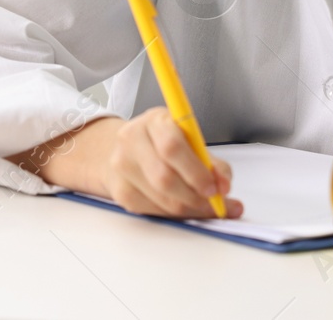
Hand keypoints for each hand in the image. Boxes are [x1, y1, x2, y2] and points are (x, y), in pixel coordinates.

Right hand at [23, 109, 242, 219]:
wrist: (105, 147)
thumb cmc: (154, 139)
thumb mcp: (178, 131)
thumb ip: (201, 152)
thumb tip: (226, 183)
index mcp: (152, 119)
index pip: (173, 139)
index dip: (200, 165)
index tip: (222, 183)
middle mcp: (131, 140)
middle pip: (166, 173)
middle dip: (199, 192)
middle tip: (222, 202)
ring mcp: (121, 167)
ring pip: (160, 196)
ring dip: (192, 208)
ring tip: (211, 210)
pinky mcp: (119, 192)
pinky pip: (152, 209)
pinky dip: (174, 214)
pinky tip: (188, 211)